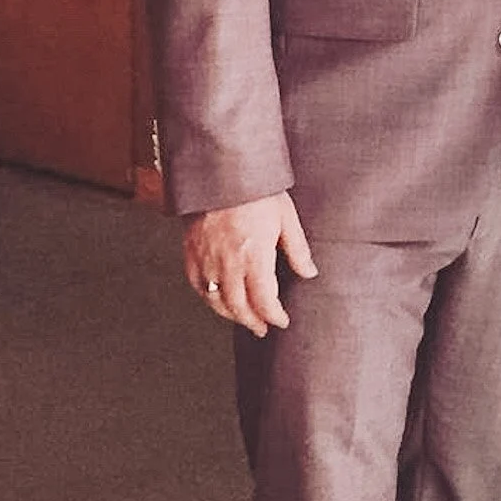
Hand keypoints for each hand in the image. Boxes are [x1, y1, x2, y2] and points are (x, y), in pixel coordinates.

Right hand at [183, 192, 317, 335]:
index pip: (264, 300)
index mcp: (254, 255)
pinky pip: (198, 286)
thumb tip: (310, 273)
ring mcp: (207, 259)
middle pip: (239, 306)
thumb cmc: (256, 191)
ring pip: (216, 300)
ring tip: (244, 320)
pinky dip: (209, 299)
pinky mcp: (191, 253)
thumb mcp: (286, 217)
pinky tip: (218, 301)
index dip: (274, 316)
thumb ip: (297, 249)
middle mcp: (228, 263)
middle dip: (253, 321)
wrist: (220, 172)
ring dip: (231, 315)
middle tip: (263, 329)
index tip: (282, 321)